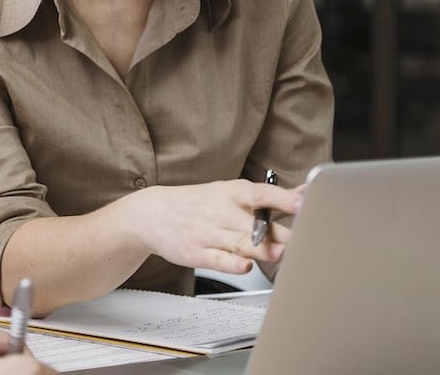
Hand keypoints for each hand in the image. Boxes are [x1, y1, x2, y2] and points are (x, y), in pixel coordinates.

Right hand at [129, 179, 302, 273]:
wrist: (151, 214)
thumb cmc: (198, 204)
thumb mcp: (229, 191)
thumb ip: (268, 196)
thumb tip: (306, 191)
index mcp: (232, 193)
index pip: (261, 194)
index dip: (283, 198)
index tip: (302, 202)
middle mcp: (222, 212)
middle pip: (256, 223)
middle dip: (279, 233)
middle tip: (303, 238)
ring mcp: (209, 233)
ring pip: (240, 242)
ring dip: (261, 248)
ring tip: (280, 254)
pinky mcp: (197, 253)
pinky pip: (217, 259)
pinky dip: (232, 263)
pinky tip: (244, 266)